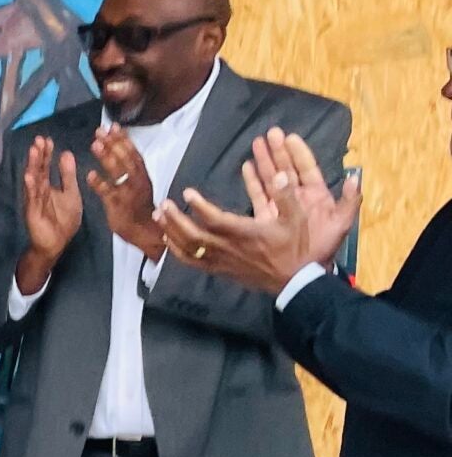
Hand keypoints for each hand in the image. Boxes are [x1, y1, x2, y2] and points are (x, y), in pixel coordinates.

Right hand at [14, 135, 82, 294]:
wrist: (56, 244)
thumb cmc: (64, 220)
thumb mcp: (71, 194)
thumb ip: (68, 176)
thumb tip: (66, 153)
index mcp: (47, 186)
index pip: (46, 166)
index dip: (46, 153)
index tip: (47, 139)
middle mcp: (38, 191)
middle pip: (38, 170)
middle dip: (38, 155)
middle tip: (38, 139)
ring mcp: (34, 201)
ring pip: (34, 181)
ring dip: (33, 166)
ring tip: (33, 152)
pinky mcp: (33, 212)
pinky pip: (32, 198)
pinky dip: (30, 187)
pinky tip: (29, 176)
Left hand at [88, 125, 165, 260]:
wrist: (147, 233)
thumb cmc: (140, 208)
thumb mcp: (139, 184)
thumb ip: (131, 168)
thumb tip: (121, 148)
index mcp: (142, 175)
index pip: (133, 153)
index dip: (123, 139)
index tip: (113, 126)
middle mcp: (138, 182)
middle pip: (126, 159)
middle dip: (114, 143)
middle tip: (100, 131)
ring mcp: (129, 194)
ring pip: (119, 173)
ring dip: (107, 158)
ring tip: (95, 145)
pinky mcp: (119, 208)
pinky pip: (109, 194)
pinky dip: (100, 184)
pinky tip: (90, 175)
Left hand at [163, 128, 360, 295]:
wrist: (295, 281)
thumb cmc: (296, 249)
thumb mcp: (297, 219)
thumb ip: (286, 196)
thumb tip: (278, 176)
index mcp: (245, 234)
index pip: (215, 220)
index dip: (199, 207)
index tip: (187, 193)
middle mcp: (229, 249)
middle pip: (193, 235)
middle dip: (175, 219)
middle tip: (163, 204)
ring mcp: (222, 261)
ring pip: (189, 249)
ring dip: (171, 232)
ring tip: (160, 218)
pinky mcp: (220, 270)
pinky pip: (193, 262)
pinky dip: (177, 251)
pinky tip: (169, 241)